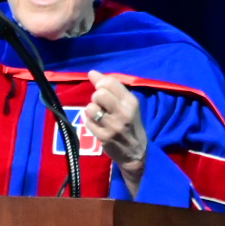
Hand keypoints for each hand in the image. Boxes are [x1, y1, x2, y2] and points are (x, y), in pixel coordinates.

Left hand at [85, 71, 147, 196]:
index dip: (100, 84)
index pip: (109, 82)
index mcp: (131, 101)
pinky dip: (90, 123)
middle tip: (101, 106)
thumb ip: (110, 87)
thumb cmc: (130, 124)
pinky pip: (87, 122)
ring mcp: (114, 126)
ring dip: (91, 111)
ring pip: (90, 108)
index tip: (102, 91)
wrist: (137, 153)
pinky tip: (98, 126)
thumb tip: (91, 72)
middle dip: (96, 98)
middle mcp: (124, 112)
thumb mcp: (126, 105)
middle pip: (99, 94)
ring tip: (98, 116)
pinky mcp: (104, 137)